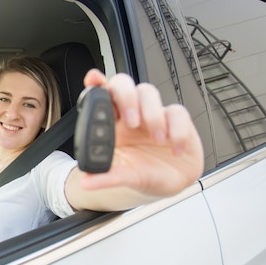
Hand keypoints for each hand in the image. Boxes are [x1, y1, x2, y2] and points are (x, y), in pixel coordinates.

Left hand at [79, 70, 203, 197]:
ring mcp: (154, 114)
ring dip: (152, 114)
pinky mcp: (178, 120)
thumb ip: (107, 178)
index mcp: (113, 124)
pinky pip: (177, 113)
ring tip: (157, 139)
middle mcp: (132, 115)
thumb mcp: (126, 178)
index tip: (93, 79)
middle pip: (124, 85)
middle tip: (132, 121)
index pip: (101, 97)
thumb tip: (86, 182)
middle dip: (126, 97)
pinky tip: (175, 148)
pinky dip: (177, 130)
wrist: (172, 185)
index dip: (97, 84)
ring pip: (148, 93)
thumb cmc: (145, 174)